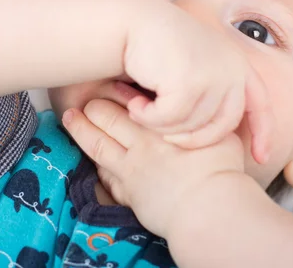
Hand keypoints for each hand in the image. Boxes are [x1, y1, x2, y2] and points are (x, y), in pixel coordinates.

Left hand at [62, 99, 245, 238]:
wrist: (208, 209)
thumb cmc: (220, 170)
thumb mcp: (221, 134)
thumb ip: (204, 121)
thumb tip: (204, 111)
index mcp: (161, 123)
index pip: (133, 100)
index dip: (119, 90)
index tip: (113, 83)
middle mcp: (141, 140)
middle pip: (107, 116)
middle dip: (95, 105)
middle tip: (88, 99)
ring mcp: (131, 167)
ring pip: (96, 143)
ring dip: (80, 128)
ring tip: (71, 117)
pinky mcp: (127, 192)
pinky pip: (103, 176)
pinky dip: (95, 164)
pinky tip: (91, 159)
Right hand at [126, 6, 271, 162]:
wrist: (131, 21)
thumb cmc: (156, 48)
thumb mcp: (195, 68)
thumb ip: (213, 94)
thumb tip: (222, 136)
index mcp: (237, 64)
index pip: (260, 105)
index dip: (264, 132)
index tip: (261, 157)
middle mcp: (231, 68)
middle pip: (224, 126)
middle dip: (193, 140)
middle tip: (165, 140)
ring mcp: (212, 75)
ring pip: (193, 126)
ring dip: (162, 126)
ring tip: (141, 110)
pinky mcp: (189, 81)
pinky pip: (170, 120)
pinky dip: (149, 119)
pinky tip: (134, 105)